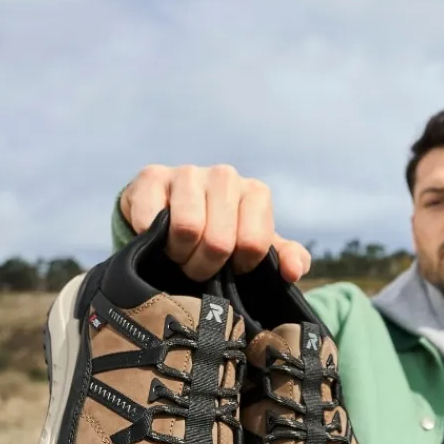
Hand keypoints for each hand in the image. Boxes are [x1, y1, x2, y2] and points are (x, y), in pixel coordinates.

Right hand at [119, 165, 311, 283]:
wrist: (169, 218)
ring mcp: (188, 173)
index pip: (252, 244)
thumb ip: (285, 259)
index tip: (230, 267)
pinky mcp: (152, 177)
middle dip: (204, 267)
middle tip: (196, 267)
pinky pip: (151, 219)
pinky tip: (154, 237)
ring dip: (178, 254)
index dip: (238, 267)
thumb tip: (292, 270)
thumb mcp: (255, 251)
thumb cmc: (219, 237)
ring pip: (186, 228)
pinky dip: (151, 238)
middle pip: (218, 241)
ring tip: (177, 253)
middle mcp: (225, 176)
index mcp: (255, 193)